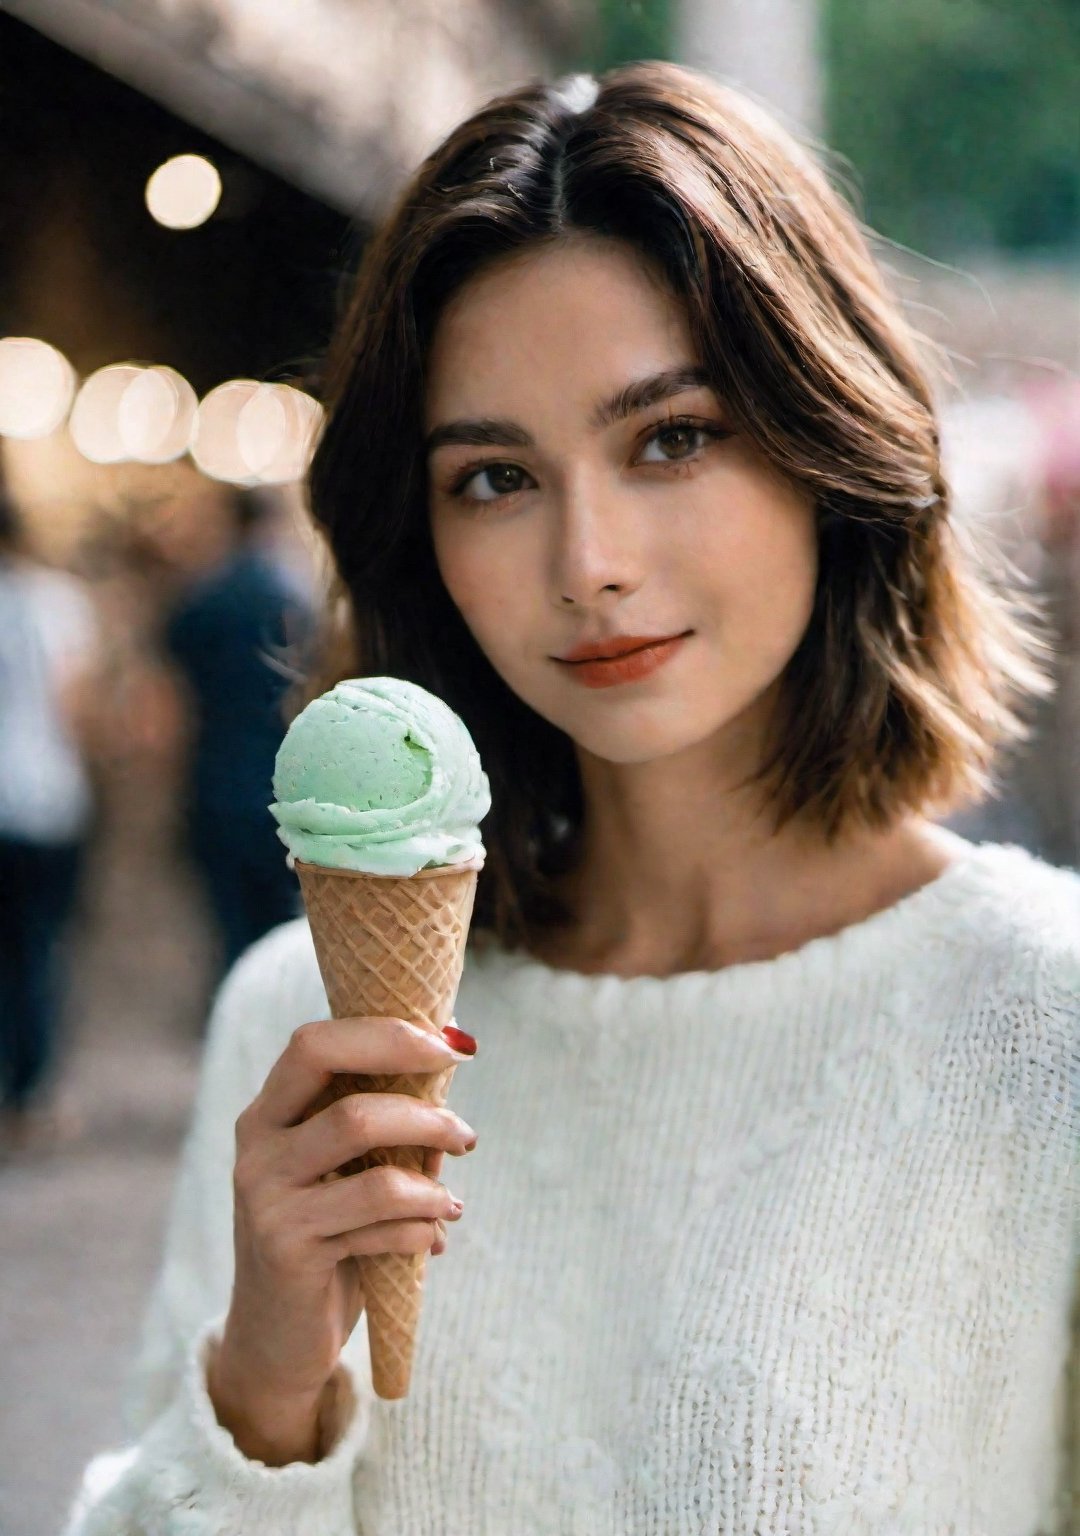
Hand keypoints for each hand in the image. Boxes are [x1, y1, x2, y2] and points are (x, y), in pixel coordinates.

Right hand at [208, 1015, 476, 1463]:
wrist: (275, 1338)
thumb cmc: (325, 1234)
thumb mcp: (345, 1168)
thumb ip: (387, 1119)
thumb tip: (456, 1047)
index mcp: (268, 1112)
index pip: (314, 1043)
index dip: (386, 1035)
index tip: (449, 1047)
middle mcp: (257, 1150)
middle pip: (348, 1105)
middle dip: (423, 1113)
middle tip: (464, 1133)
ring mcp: (268, 1203)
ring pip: (374, 1170)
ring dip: (433, 1178)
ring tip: (454, 1197)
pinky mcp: (290, 1254)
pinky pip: (380, 1227)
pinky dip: (422, 1227)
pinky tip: (434, 1237)